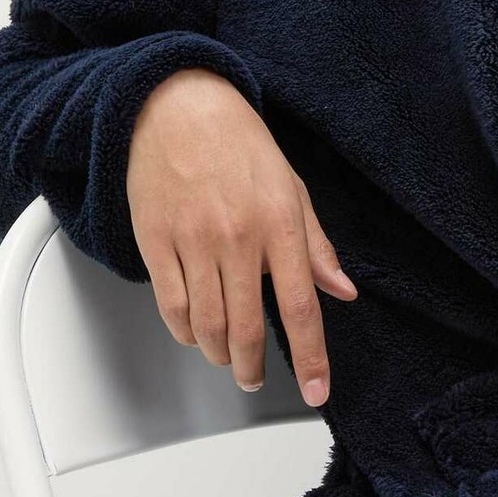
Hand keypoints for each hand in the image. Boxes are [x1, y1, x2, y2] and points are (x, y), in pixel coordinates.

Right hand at [126, 67, 356, 404]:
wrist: (177, 106)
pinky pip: (171, 305)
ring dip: (218, 353)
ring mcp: (194, 241)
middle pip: (246, 328)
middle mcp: (238, 237)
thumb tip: (341, 290)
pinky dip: (184, 331)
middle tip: (256, 378)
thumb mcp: (292, 189)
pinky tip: (194, 332)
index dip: (311, 357)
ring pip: (205, 325)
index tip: (317, 390)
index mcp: (280, 225)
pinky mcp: (156, 241)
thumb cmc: (239, 145)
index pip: (301, 308)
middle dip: (253, 367)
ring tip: (227, 357)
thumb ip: (316, 247)